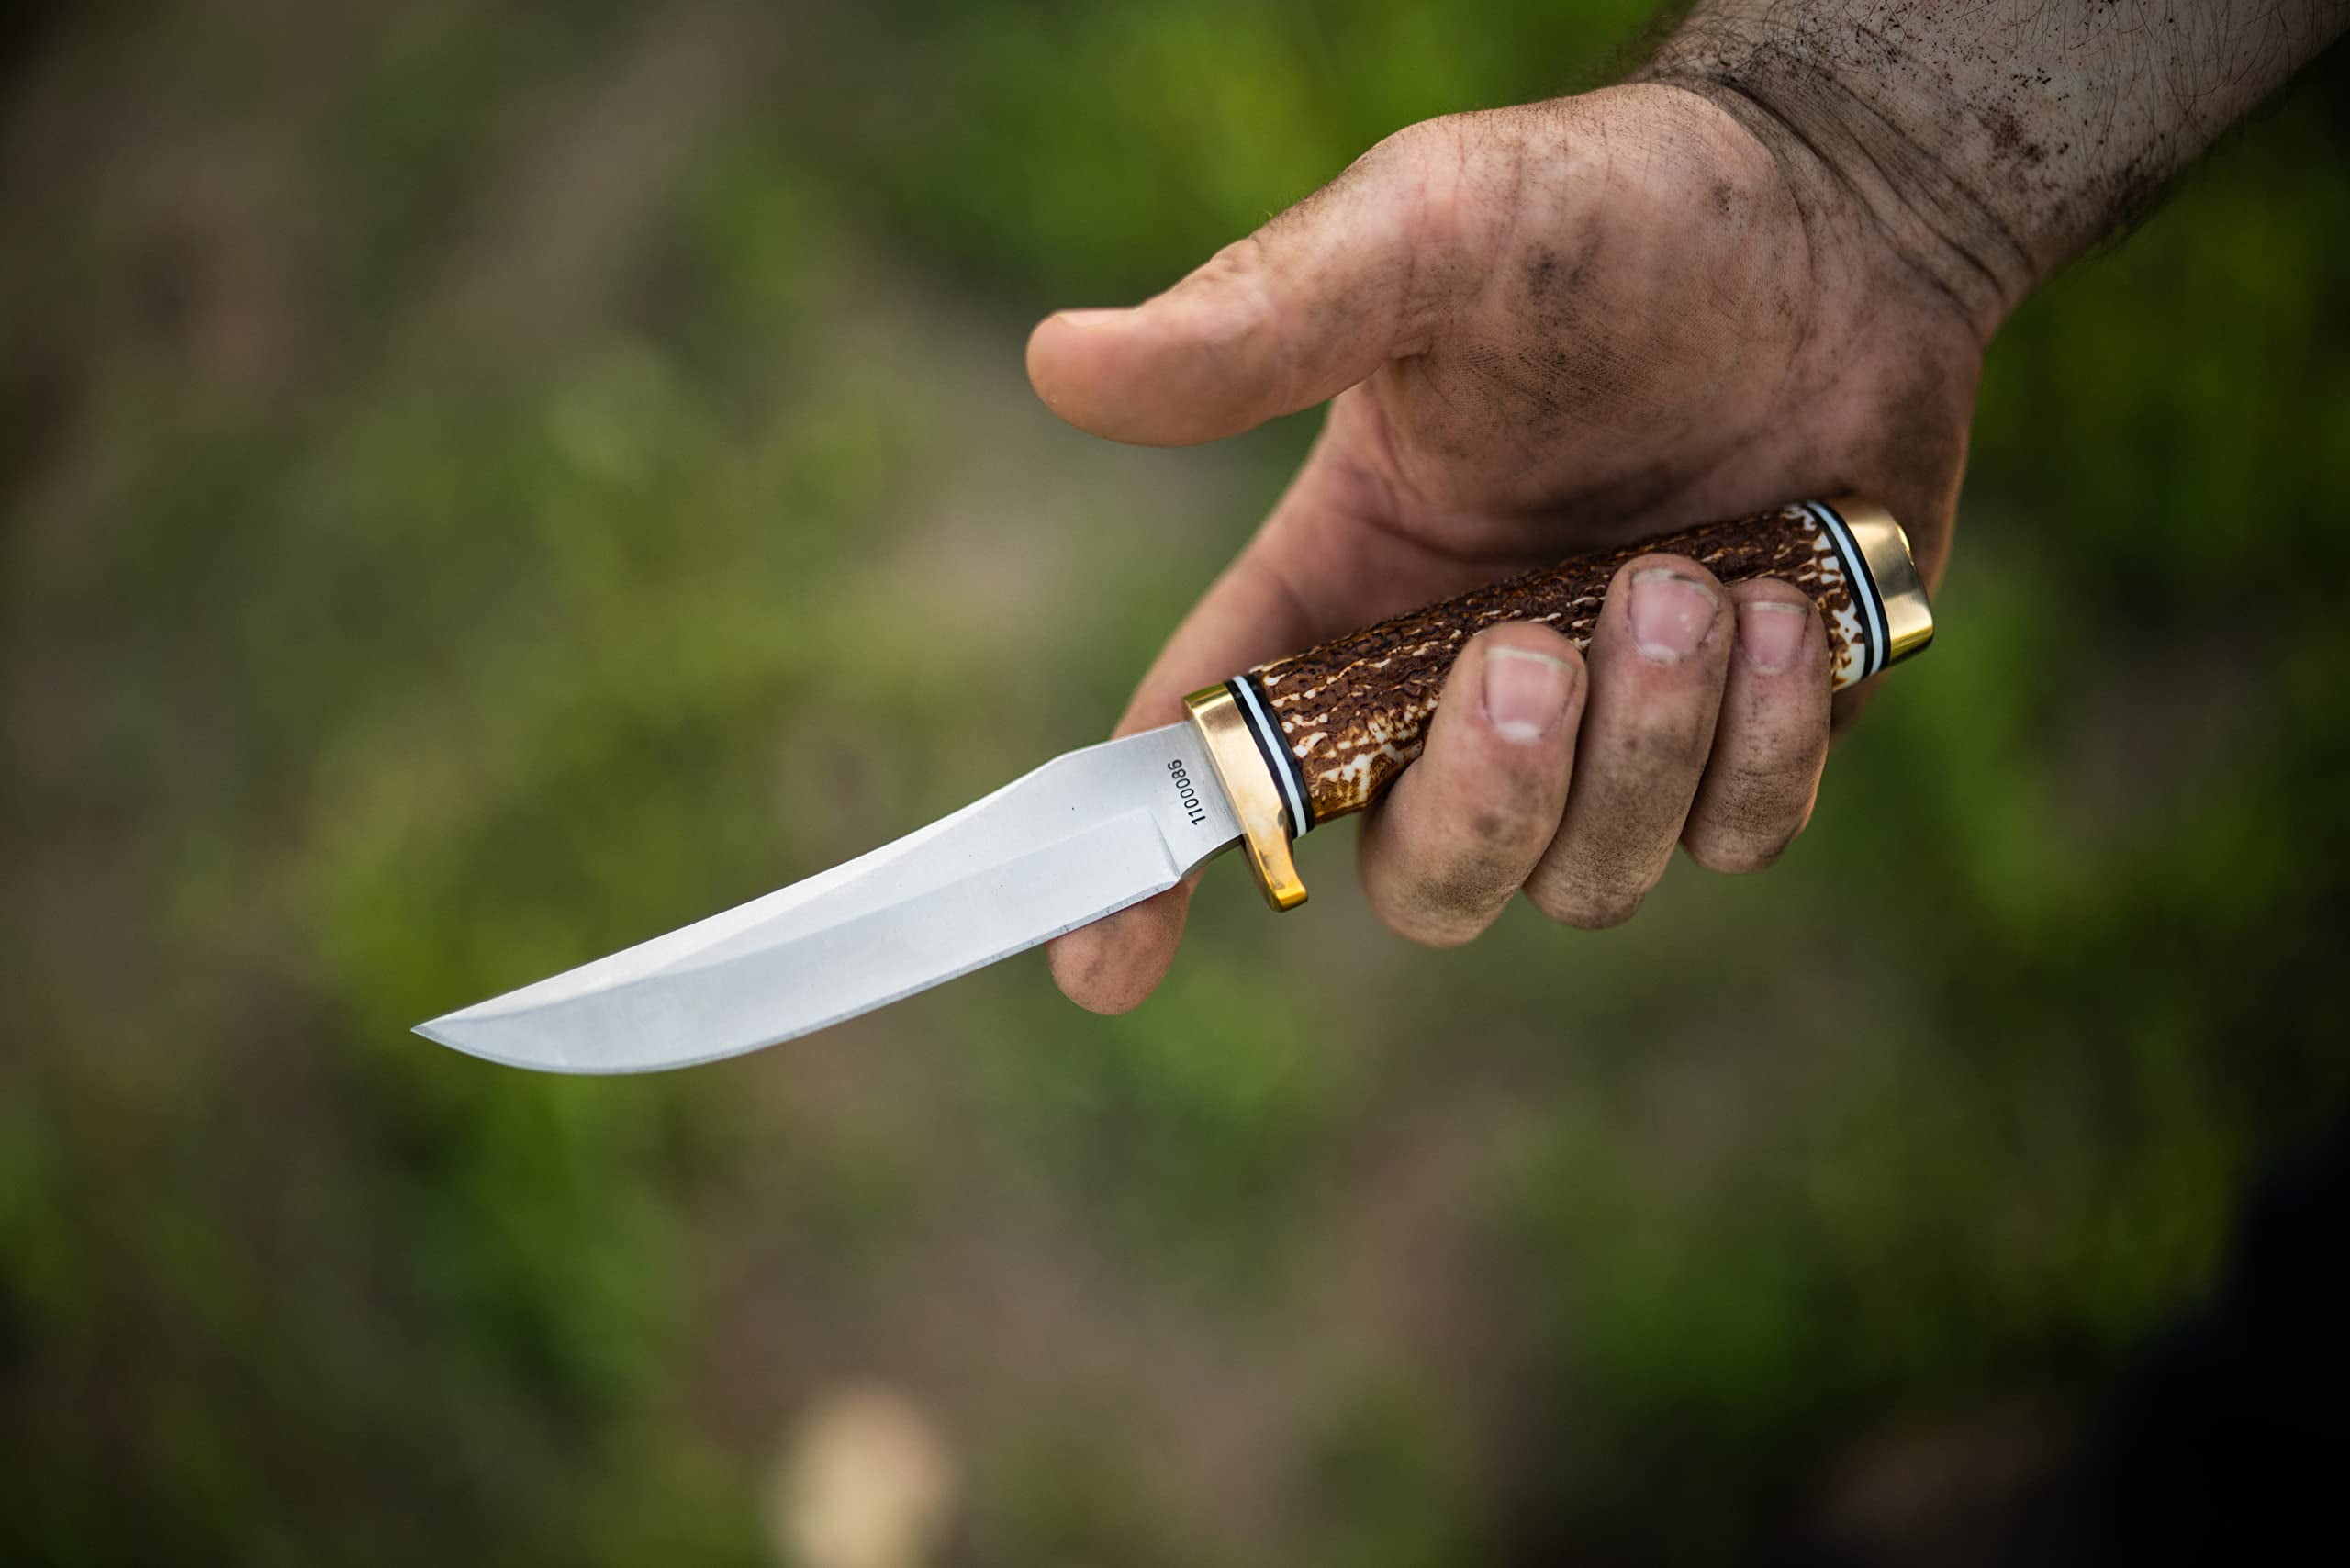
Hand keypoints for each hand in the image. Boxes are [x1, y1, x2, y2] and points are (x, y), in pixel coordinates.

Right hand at [1028, 84, 1984, 1012]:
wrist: (1842, 224)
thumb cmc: (1609, 214)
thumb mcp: (1424, 236)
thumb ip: (1260, 320)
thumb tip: (1059, 364)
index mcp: (1343, 586)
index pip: (1214, 758)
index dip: (1146, 874)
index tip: (1102, 970)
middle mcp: (1456, 685)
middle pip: (1416, 874)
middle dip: (1478, 797)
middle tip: (1531, 651)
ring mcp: (1606, 727)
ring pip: (1584, 876)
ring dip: (1642, 744)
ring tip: (1695, 581)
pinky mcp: (1746, 737)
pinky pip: (1734, 838)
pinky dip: (1757, 753)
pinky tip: (1782, 614)